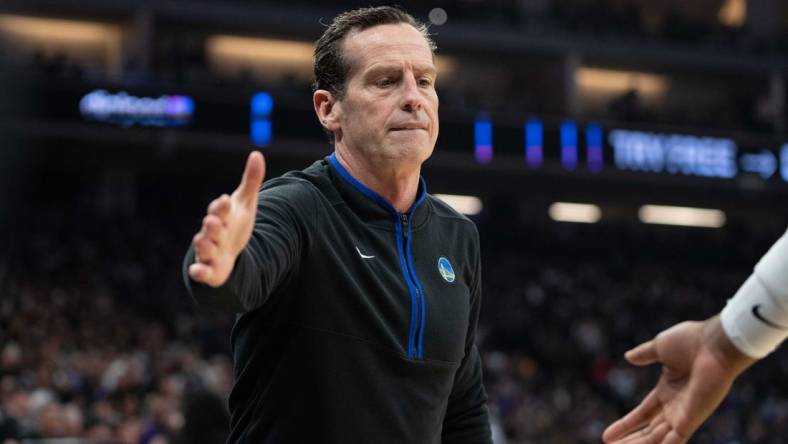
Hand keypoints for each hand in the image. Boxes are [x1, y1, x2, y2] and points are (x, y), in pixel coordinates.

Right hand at [188, 151, 264, 286]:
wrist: (228, 251)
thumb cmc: (234, 224)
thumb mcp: (246, 203)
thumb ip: (251, 180)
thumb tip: (257, 154)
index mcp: (221, 216)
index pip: (219, 209)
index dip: (222, 206)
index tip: (225, 200)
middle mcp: (212, 232)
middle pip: (210, 227)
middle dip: (212, 224)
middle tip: (214, 220)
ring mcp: (209, 250)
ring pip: (204, 246)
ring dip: (203, 244)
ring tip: (203, 239)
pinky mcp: (209, 269)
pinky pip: (201, 271)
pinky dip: (198, 271)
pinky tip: (197, 271)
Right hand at [603, 316, 755, 443]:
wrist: (714, 343)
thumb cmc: (691, 341)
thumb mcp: (659, 347)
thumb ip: (644, 354)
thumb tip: (628, 356)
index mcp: (667, 389)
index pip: (643, 413)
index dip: (626, 424)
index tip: (608, 434)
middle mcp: (675, 406)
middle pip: (648, 430)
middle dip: (629, 439)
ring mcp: (684, 414)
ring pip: (657, 438)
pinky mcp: (692, 418)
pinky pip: (676, 439)